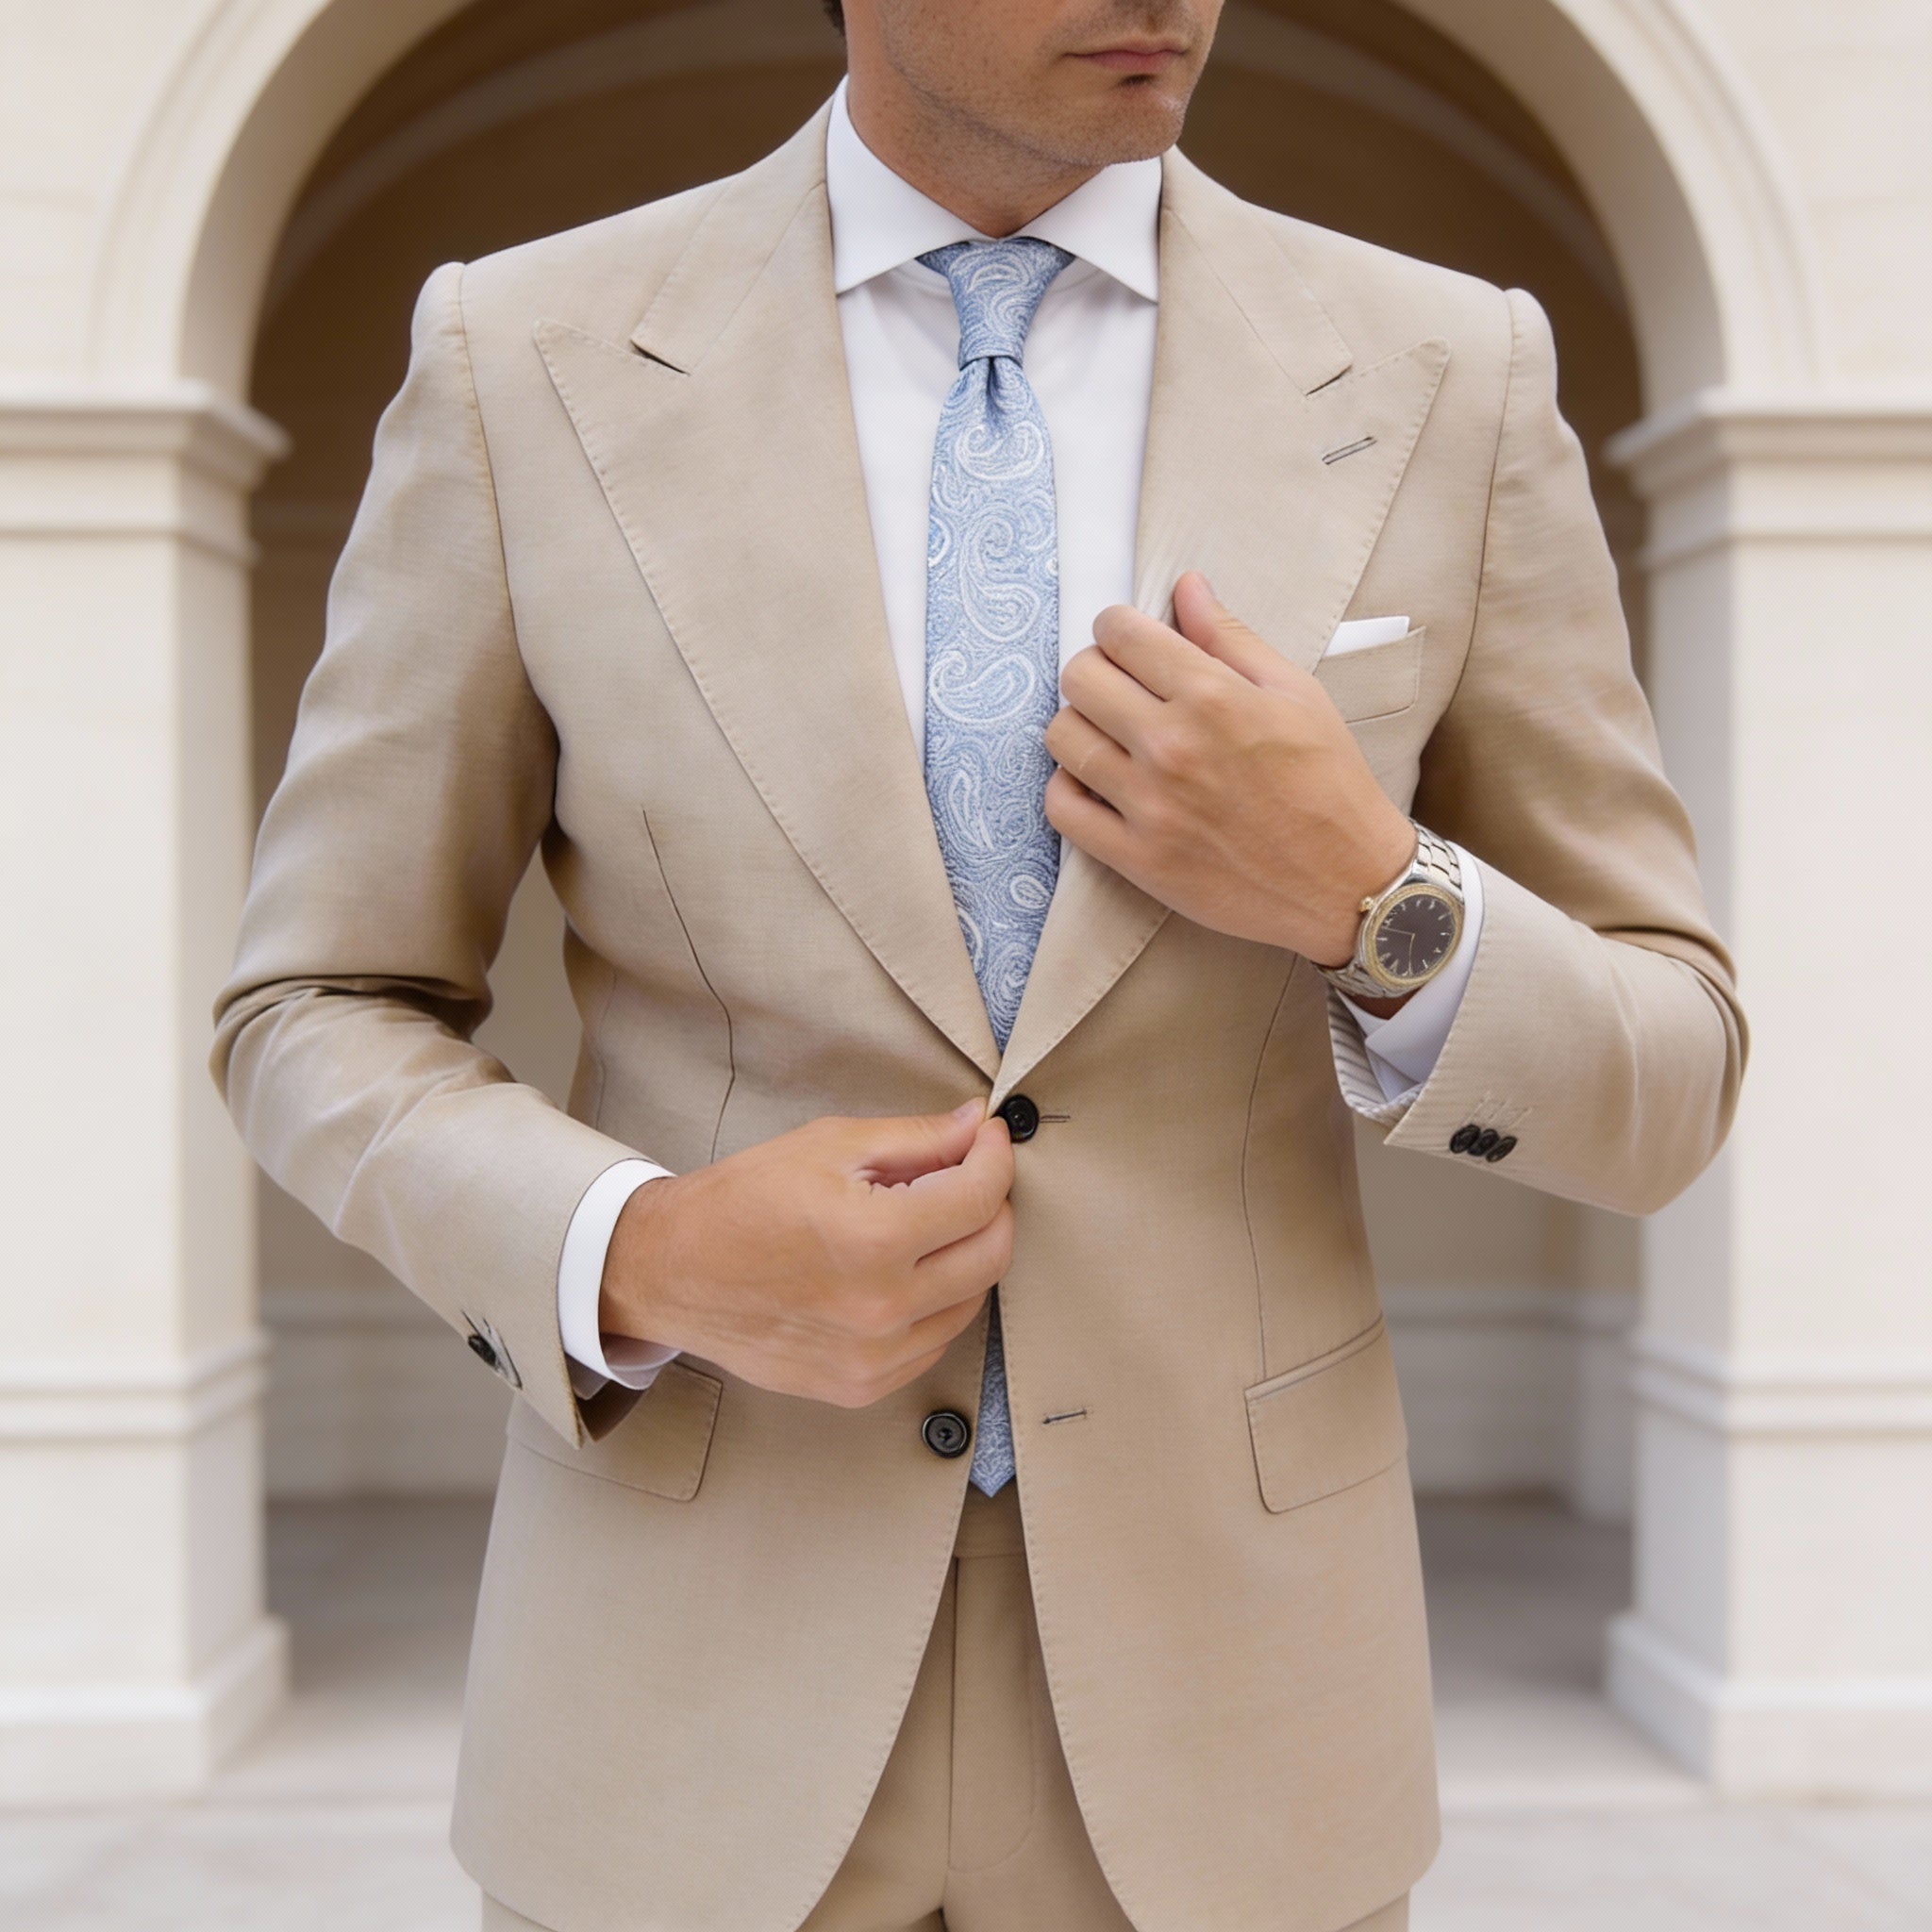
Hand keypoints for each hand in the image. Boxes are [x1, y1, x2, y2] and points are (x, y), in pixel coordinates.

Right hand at [599, 1102, 1012, 1408]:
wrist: (672, 1272)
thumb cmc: (742, 1201)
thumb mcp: (830, 1145)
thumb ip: (917, 1138)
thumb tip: (979, 1126)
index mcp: (875, 1239)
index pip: (982, 1197)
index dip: (995, 1157)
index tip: (986, 1139)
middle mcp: (882, 1308)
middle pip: (993, 1254)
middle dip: (991, 1204)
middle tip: (964, 1176)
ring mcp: (874, 1357)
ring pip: (972, 1302)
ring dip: (966, 1256)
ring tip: (924, 1225)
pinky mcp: (861, 1387)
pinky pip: (934, 1341)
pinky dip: (936, 1302)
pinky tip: (901, 1272)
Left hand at [1044, 572, 1415, 970]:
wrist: (1349, 883)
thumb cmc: (1330, 784)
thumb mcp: (1296, 693)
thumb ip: (1231, 638)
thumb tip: (1186, 587)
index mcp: (1212, 697)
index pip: (1120, 633)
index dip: (1118, 627)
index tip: (1129, 640)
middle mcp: (1172, 746)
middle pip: (1080, 678)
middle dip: (1094, 669)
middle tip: (1119, 686)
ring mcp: (1149, 806)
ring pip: (1063, 738)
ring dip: (1078, 725)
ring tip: (1109, 734)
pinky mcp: (1137, 858)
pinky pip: (1062, 808)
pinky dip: (1068, 787)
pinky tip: (1097, 782)